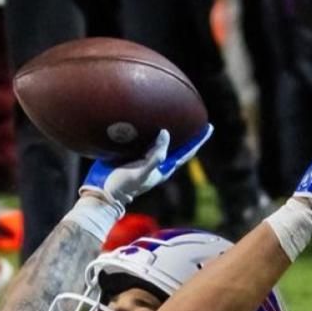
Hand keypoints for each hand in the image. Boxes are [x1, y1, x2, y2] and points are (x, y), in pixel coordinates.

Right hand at [80, 124, 213, 211]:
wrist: (103, 194)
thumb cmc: (123, 186)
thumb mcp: (141, 173)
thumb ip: (155, 157)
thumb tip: (165, 134)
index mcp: (163, 168)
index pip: (186, 152)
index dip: (197, 140)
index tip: (208, 127)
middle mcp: (156, 163)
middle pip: (177, 146)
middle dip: (187, 133)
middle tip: (195, 116)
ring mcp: (144, 159)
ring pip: (161, 143)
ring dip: (170, 132)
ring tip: (176, 116)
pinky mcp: (132, 156)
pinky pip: (146, 142)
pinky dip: (151, 133)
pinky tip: (149, 123)